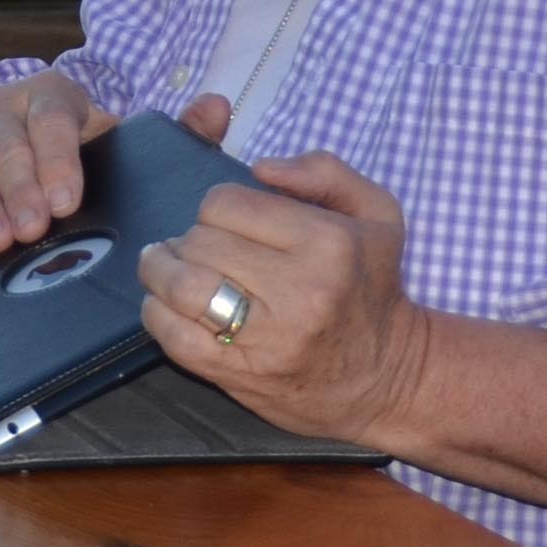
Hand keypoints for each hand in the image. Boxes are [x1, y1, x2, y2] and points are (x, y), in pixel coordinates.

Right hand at [0, 70, 100, 258]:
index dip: (57, 162)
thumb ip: (114, 152)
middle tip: (32, 227)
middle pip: (7, 149)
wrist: (32, 121)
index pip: (51, 121)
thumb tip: (136, 190)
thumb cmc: (77, 138)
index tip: (65, 203)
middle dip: (20, 191)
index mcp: (45, 93)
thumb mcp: (99, 129)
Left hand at [135, 153, 431, 446]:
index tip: (227, 221)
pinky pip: (176, 338)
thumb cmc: (373, 287)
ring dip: (160, 272)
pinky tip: (165, 305)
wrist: (389, 378)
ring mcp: (268, 337)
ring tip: (164, 266)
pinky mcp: (242, 374)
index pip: (225, 203)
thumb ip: (323, 171)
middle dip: (189, 239)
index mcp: (328, 243)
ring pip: (181, 287)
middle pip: (198, 242)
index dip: (217, 207)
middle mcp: (299, 290)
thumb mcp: (376, 214)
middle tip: (198, 248)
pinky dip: (157, 314)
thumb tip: (261, 168)